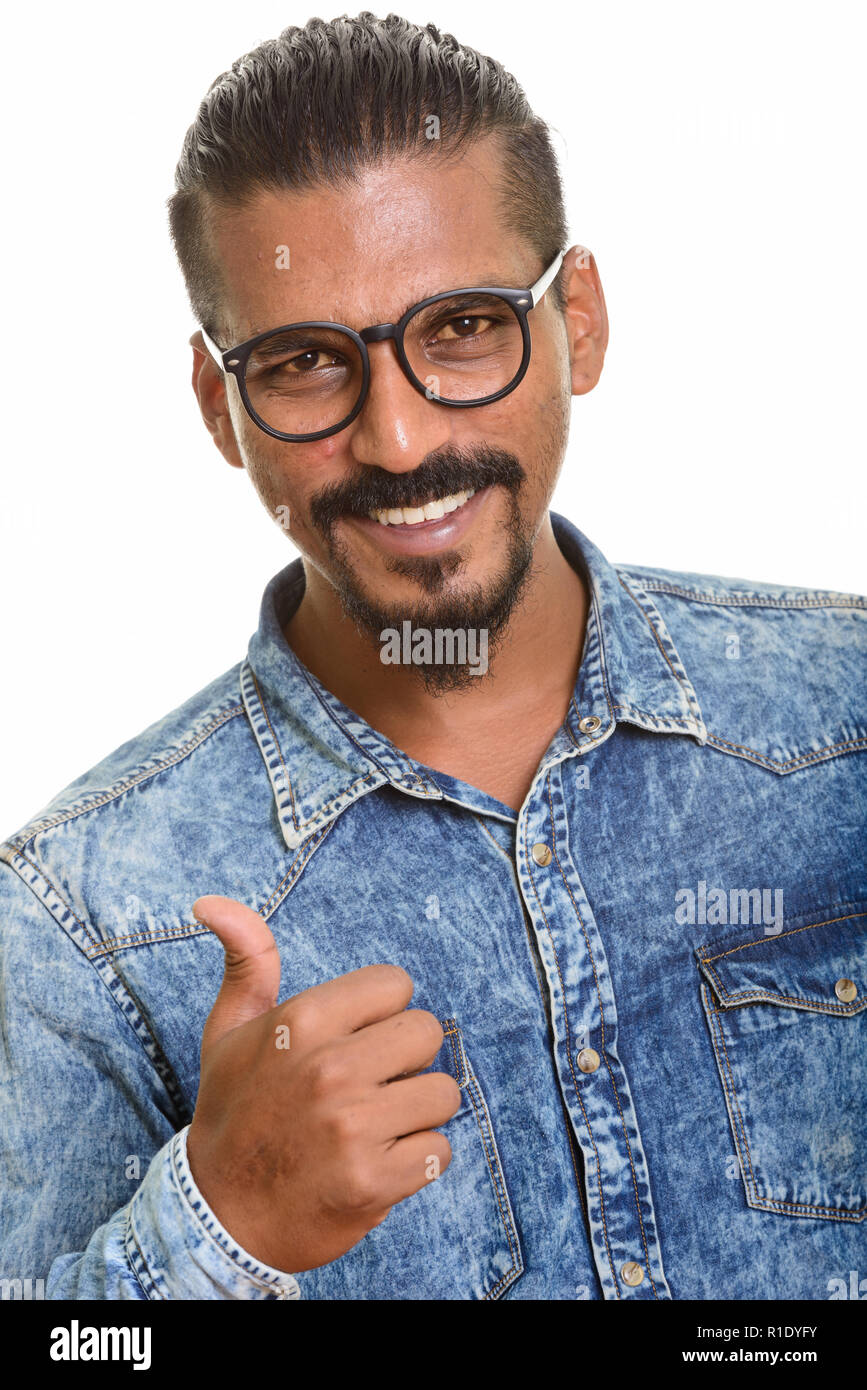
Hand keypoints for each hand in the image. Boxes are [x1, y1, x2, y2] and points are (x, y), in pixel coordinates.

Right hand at [186, 895, 459, 1273]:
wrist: (220, 1218)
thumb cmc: (234, 1113)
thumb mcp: (229, 1031)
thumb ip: (246, 960)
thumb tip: (212, 901)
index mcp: (300, 1021)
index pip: (396, 984)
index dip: (380, 1014)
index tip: (352, 1041)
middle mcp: (328, 1069)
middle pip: (428, 1032)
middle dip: (405, 1058)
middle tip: (366, 1085)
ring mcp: (353, 1127)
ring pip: (443, 1092)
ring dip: (416, 1112)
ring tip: (373, 1125)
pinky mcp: (375, 1181)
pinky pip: (440, 1150)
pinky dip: (417, 1162)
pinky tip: (375, 1163)